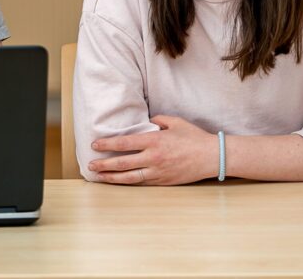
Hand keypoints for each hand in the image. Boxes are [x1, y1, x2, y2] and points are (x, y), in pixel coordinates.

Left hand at [87, 115, 217, 185]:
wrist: (212, 157)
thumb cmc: (194, 137)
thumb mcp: (175, 122)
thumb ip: (158, 119)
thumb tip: (147, 121)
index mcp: (154, 140)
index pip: (125, 143)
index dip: (108, 144)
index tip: (95, 145)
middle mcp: (153, 157)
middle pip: (123, 162)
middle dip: (104, 164)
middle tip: (90, 165)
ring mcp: (158, 171)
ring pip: (130, 177)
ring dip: (112, 177)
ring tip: (99, 177)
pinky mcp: (163, 181)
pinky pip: (142, 182)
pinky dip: (129, 182)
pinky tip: (120, 182)